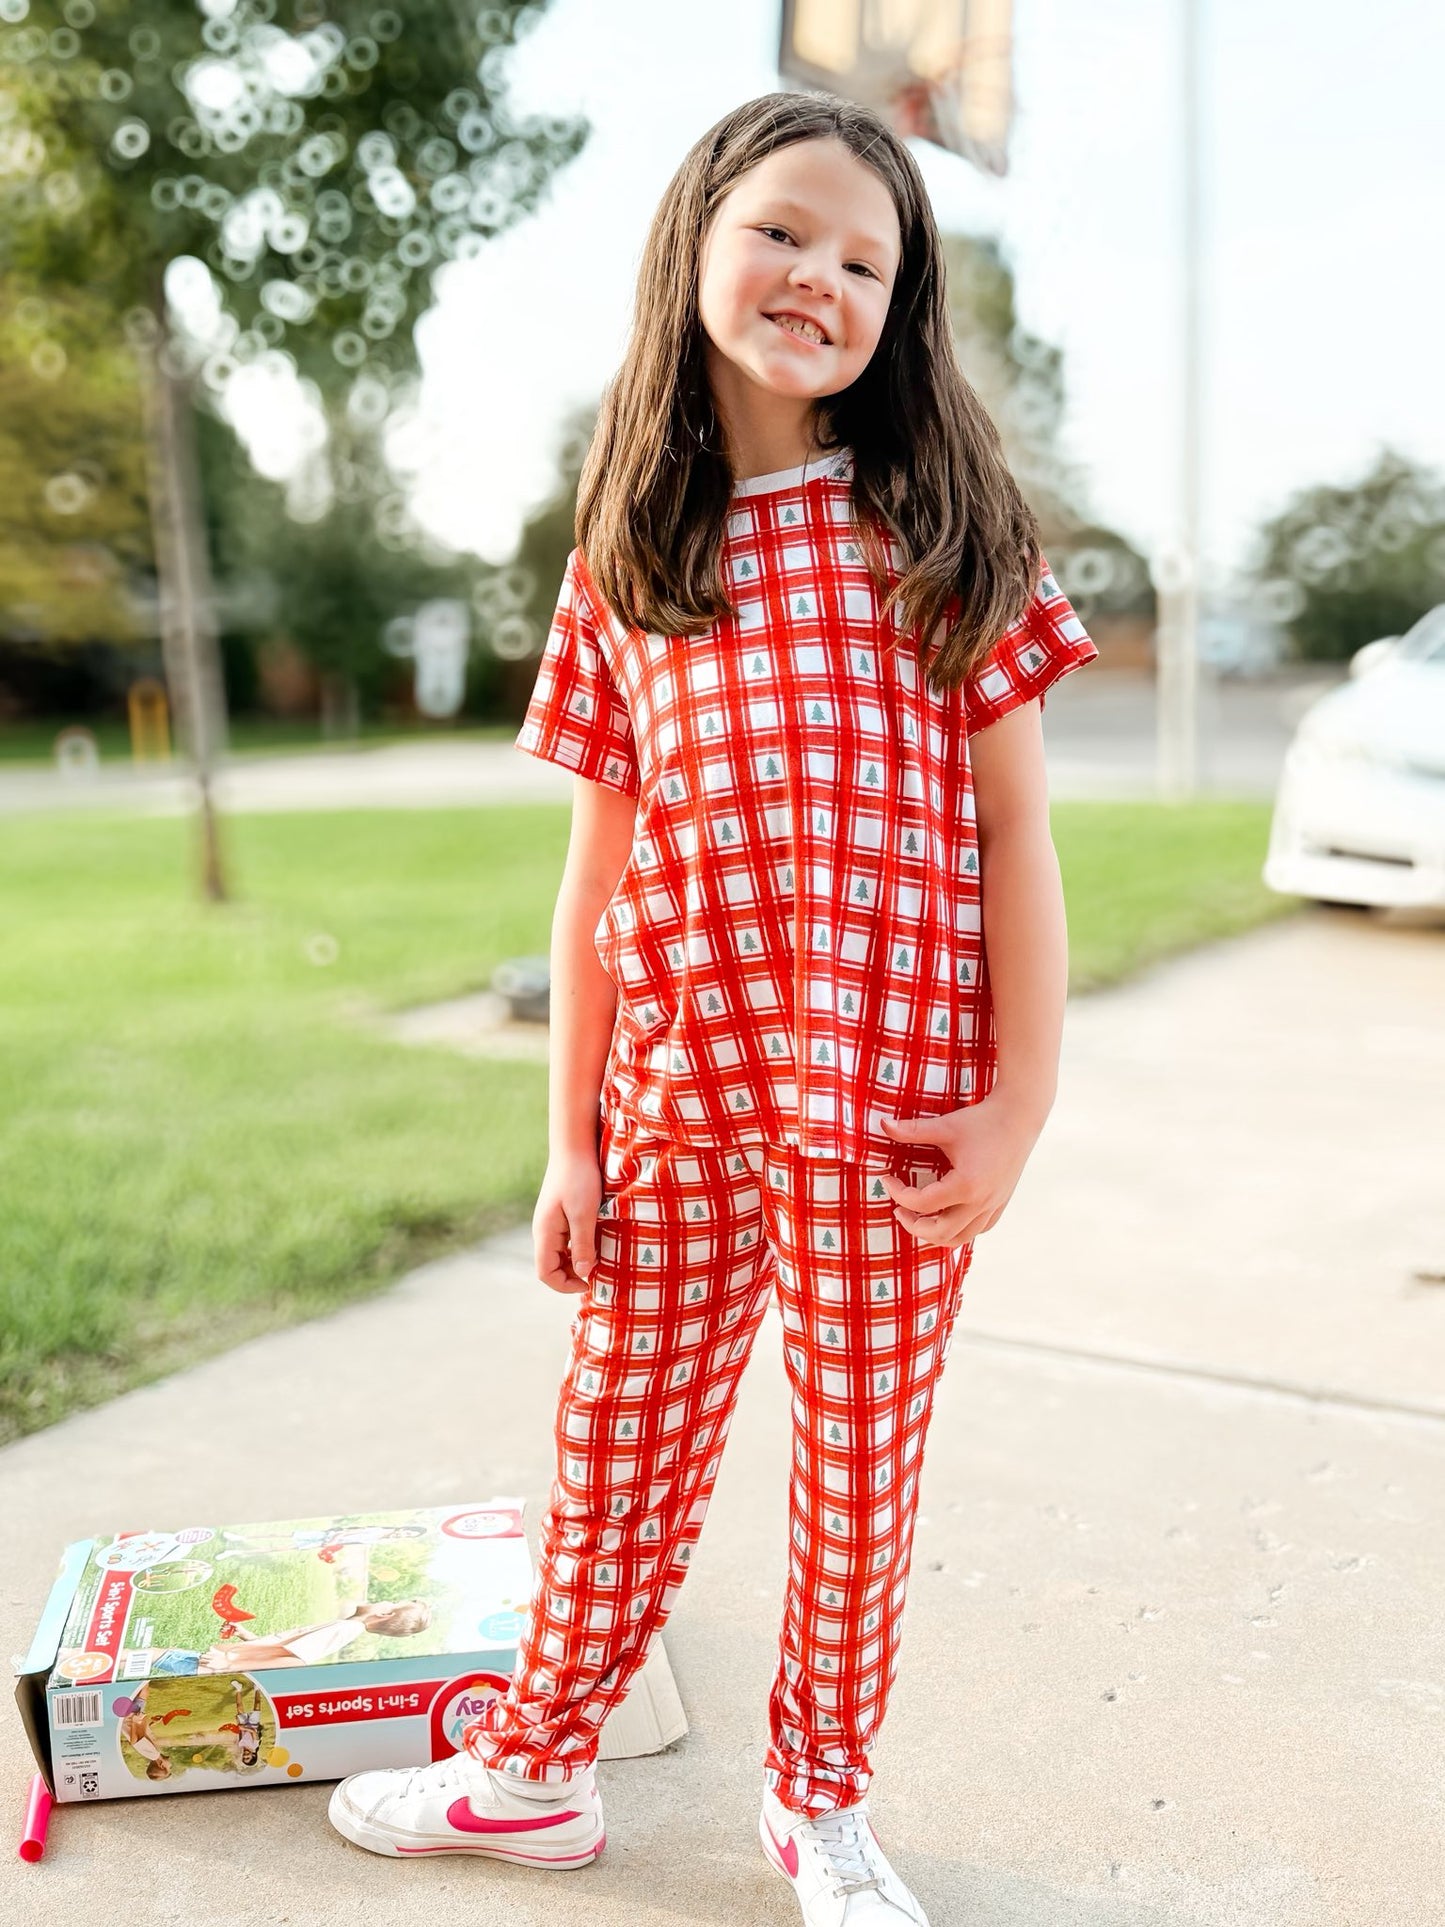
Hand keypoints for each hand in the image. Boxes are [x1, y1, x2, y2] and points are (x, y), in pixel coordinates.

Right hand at [532, 1148, 604, 1294]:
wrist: (574, 1146)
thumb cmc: (579, 1178)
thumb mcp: (584, 1213)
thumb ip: (581, 1244)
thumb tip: (582, 1272)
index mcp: (544, 1233)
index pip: (545, 1273)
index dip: (565, 1285)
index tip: (590, 1282)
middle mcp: (544, 1231)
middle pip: (552, 1266)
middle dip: (573, 1275)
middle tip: (599, 1274)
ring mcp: (551, 1223)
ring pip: (560, 1254)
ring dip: (577, 1262)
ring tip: (600, 1260)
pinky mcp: (561, 1214)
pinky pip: (566, 1241)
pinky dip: (580, 1248)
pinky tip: (597, 1242)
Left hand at [876, 1092, 1047, 1247]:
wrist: (1019, 1116)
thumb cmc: (982, 1120)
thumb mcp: (945, 1125)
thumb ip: (912, 1130)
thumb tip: (882, 1126)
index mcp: (966, 1185)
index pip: (922, 1204)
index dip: (898, 1194)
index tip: (888, 1179)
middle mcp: (981, 1202)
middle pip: (940, 1233)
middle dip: (913, 1225)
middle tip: (898, 1209)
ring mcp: (993, 1206)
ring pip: (960, 1238)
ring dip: (935, 1233)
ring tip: (918, 1218)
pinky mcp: (1000, 1204)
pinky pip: (977, 1230)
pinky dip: (958, 1230)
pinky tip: (946, 1215)